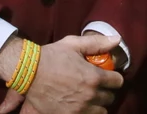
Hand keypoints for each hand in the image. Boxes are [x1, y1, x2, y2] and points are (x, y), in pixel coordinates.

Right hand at [0, 34, 123, 113]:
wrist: (29, 72)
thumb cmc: (51, 56)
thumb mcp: (74, 44)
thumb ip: (97, 43)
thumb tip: (116, 40)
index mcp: (94, 77)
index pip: (117, 82)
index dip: (114, 78)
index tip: (108, 76)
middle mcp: (90, 95)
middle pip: (110, 98)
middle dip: (105, 91)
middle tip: (97, 86)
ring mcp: (79, 108)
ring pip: (101, 111)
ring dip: (97, 104)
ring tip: (89, 97)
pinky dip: (86, 111)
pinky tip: (79, 105)